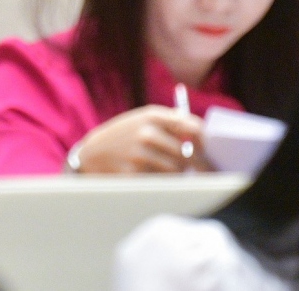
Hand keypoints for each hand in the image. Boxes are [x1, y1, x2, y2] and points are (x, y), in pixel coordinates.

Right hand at [73, 105, 211, 173]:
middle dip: (194, 163)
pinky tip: (151, 176)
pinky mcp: (133, 173)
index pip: (192, 126)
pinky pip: (161, 182)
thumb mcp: (142, 120)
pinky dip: (162, 182)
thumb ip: (170, 123)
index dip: (205, 140)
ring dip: (177, 174)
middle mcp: (146, 133)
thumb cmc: (124, 136)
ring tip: (167, 170)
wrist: (91, 153)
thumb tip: (204, 136)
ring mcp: (139, 154)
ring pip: (176, 171)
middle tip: (200, 169)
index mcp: (152, 116)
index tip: (208, 148)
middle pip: (187, 154)